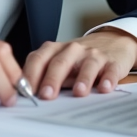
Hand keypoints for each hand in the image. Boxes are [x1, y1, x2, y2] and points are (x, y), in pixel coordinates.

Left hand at [22, 28, 136, 99]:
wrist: (112, 41)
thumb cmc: (79, 58)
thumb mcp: (59, 62)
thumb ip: (45, 75)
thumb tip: (25, 95)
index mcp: (55, 50)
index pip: (38, 59)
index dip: (30, 74)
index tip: (24, 91)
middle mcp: (72, 50)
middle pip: (59, 62)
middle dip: (52, 79)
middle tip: (46, 95)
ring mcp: (93, 54)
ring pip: (86, 65)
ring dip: (82, 79)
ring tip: (78, 92)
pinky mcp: (112, 62)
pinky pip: (110, 70)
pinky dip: (108, 79)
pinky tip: (105, 88)